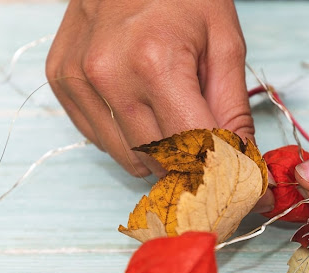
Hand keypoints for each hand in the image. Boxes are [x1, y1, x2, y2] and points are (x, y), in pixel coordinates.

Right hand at [46, 0, 274, 211]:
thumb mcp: (225, 43)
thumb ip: (234, 111)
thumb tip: (245, 170)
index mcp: (156, 62)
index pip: (195, 150)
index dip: (227, 177)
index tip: (248, 193)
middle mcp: (109, 76)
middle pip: (161, 162)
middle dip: (195, 169)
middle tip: (213, 156)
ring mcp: (78, 80)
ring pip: (129, 160)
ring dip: (161, 156)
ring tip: (174, 118)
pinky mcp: (60, 82)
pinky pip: (101, 140)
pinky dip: (129, 138)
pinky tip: (141, 106)